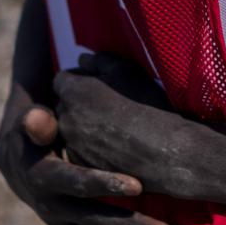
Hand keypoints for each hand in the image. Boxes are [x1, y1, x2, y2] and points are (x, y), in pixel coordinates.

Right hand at [0, 84, 172, 224]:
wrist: (20, 165)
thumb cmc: (37, 132)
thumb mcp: (32, 123)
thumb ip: (38, 121)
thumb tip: (35, 118)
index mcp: (44, 177)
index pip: (77, 183)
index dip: (106, 184)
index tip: (139, 186)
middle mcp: (53, 208)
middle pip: (96, 221)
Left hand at [52, 52, 195, 200]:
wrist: (162, 151)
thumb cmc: (147, 105)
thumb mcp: (127, 71)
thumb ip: (100, 61)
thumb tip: (83, 59)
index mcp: (74, 91)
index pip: (63, 80)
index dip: (79, 80)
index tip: (97, 84)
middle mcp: (66, 117)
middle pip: (64, 105)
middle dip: (78, 103)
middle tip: (106, 106)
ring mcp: (71, 144)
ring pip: (71, 129)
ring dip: (83, 126)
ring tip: (112, 127)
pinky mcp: (79, 164)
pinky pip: (78, 150)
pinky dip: (89, 147)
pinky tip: (113, 145)